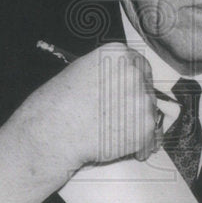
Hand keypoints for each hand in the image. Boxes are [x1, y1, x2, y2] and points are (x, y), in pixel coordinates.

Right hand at [0, 43, 162, 202]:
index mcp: (119, 54)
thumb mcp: (81, 70)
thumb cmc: (58, 104)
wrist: (52, 132)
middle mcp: (134, 72)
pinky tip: (124, 148)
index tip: (132, 96)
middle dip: (137, 106)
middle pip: (147, 90)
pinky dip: (140, 147)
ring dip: (138, 126)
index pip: (141, 67)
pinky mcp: (145, 126)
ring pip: (149, 114)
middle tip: (121, 119)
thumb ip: (107, 72)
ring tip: (115, 135)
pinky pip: (150, 139)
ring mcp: (142, 99)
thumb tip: (122, 82)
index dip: (137, 84)